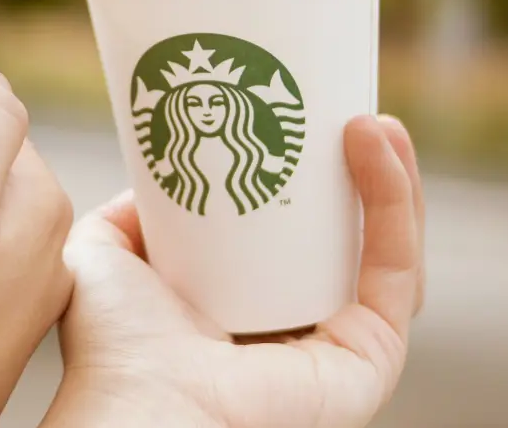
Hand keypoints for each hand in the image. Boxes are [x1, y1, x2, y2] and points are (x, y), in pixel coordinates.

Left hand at [43, 115, 424, 427]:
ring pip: (385, 253)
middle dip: (361, 172)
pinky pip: (398, 277)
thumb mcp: (110, 250)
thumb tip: (155, 175)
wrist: (136, 402)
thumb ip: (131, 211)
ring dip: (391, 181)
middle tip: (349, 109)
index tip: (302, 117)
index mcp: (241, 305)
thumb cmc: (111, 345)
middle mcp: (294, 325)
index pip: (296, 237)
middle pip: (350, 239)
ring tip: (372, 118)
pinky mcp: (369, 361)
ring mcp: (336, 345)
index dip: (309, 178)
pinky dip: (396, 210)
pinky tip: (379, 150)